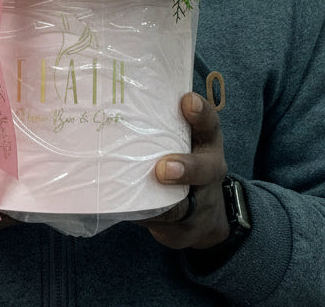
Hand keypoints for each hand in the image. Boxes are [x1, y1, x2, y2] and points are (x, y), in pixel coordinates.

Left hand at [139, 92, 229, 249]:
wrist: (203, 215)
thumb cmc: (182, 157)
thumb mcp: (183, 137)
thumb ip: (161, 119)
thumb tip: (115, 96)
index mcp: (206, 143)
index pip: (209, 124)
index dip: (200, 113)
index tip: (187, 101)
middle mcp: (207, 171)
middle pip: (204, 170)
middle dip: (185, 169)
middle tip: (164, 169)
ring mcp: (198, 204)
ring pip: (182, 206)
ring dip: (163, 205)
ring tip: (142, 201)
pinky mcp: (181, 228)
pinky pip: (163, 226)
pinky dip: (144, 219)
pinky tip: (124, 211)